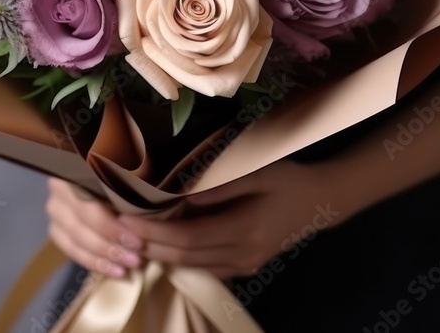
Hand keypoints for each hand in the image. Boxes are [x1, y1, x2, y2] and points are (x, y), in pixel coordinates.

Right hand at [45, 178, 145, 277]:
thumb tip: (136, 219)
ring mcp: (55, 207)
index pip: (88, 206)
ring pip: (73, 239)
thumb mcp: (130, 179)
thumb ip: (129, 195)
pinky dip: (93, 262)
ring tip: (126, 268)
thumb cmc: (129, 175)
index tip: (137, 242)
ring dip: (101, 257)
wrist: (121, 172)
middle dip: (109, 246)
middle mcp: (59, 186)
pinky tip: (115, 270)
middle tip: (136, 259)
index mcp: (74, 168)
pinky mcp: (57, 226)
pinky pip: (70, 249)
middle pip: (79, 225)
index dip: (110, 228)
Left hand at [118, 159, 357, 279]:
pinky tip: (161, 246)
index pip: (187, 237)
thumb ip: (218, 185)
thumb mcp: (254, 173)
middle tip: (118, 229)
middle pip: (184, 256)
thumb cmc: (286, 179)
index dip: (154, 232)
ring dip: (160, 254)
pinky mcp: (245, 266)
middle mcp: (242, 254)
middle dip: (149, 245)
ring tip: (131, 238)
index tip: (126, 219)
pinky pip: (205, 267)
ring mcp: (244, 264)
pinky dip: (180, 258)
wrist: (321, 201)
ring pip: (192, 266)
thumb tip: (179, 193)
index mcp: (244, 229)